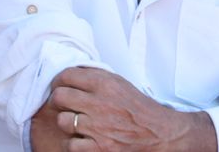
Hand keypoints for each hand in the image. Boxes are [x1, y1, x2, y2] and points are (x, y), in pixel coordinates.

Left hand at [40, 66, 211, 147]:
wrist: (159, 132)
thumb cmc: (139, 108)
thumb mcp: (121, 85)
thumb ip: (98, 78)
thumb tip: (74, 74)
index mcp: (106, 83)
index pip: (67, 75)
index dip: (59, 81)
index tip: (60, 85)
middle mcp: (99, 103)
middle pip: (59, 96)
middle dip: (59, 101)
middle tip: (65, 105)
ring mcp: (97, 126)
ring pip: (62, 121)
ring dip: (69, 123)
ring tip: (78, 123)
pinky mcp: (97, 147)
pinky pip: (71, 144)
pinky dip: (76, 143)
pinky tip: (85, 139)